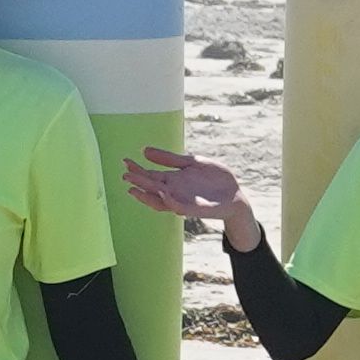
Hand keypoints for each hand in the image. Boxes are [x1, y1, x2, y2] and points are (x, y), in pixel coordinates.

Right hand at [120, 147, 259, 247]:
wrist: (234, 195)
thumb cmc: (214, 179)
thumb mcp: (192, 162)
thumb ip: (169, 158)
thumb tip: (144, 150)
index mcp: (173, 180)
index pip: (151, 175)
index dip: (138, 169)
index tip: (125, 161)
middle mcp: (174, 191)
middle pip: (152, 187)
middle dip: (138, 182)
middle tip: (125, 175)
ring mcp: (183, 201)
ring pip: (160, 200)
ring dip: (148, 195)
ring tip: (135, 188)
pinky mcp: (194, 209)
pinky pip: (179, 207)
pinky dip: (170, 201)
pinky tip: (163, 192)